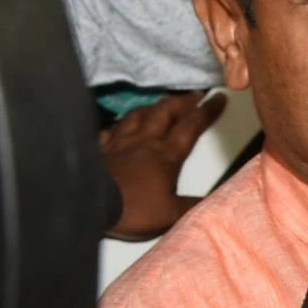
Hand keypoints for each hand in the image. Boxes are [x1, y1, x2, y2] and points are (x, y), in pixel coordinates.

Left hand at [102, 91, 225, 239]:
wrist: (88, 203)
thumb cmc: (132, 208)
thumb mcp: (170, 214)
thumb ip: (192, 206)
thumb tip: (213, 201)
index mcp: (165, 154)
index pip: (190, 127)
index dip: (206, 111)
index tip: (218, 98)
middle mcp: (144, 141)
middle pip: (165, 112)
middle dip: (182, 101)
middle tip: (193, 94)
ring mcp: (120, 142)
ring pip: (138, 115)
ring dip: (153, 107)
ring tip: (160, 104)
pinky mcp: (100, 149)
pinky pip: (111, 130)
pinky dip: (119, 125)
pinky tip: (120, 126)